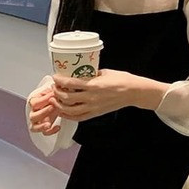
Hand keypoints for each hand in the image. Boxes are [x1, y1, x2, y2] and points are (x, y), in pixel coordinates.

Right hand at [28, 85, 60, 135]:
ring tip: (48, 124)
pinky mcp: (43, 129)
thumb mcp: (51, 92)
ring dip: (41, 126)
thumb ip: (51, 90)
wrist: (54, 105)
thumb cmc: (51, 99)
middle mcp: (33, 114)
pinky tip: (57, 127)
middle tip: (53, 107)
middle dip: (44, 111)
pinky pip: (44, 133)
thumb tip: (53, 87)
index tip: (53, 95)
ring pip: (34, 127)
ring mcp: (37, 123)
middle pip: (33, 116)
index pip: (34, 103)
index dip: (43, 100)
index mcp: (34, 104)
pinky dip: (50, 132)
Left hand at [52, 69, 168, 120]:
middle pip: (67, 98)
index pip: (70, 83)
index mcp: (94, 85)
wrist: (133, 92)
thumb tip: (80, 73)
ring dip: (60, 105)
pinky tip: (63, 111)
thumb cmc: (122, 80)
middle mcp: (92, 98)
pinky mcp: (96, 113)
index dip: (59, 80)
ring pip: (70, 110)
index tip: (55, 77)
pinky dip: (69, 115)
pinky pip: (79, 117)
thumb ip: (91, 73)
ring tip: (55, 99)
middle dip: (57, 92)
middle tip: (54, 87)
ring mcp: (93, 107)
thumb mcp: (104, 72)